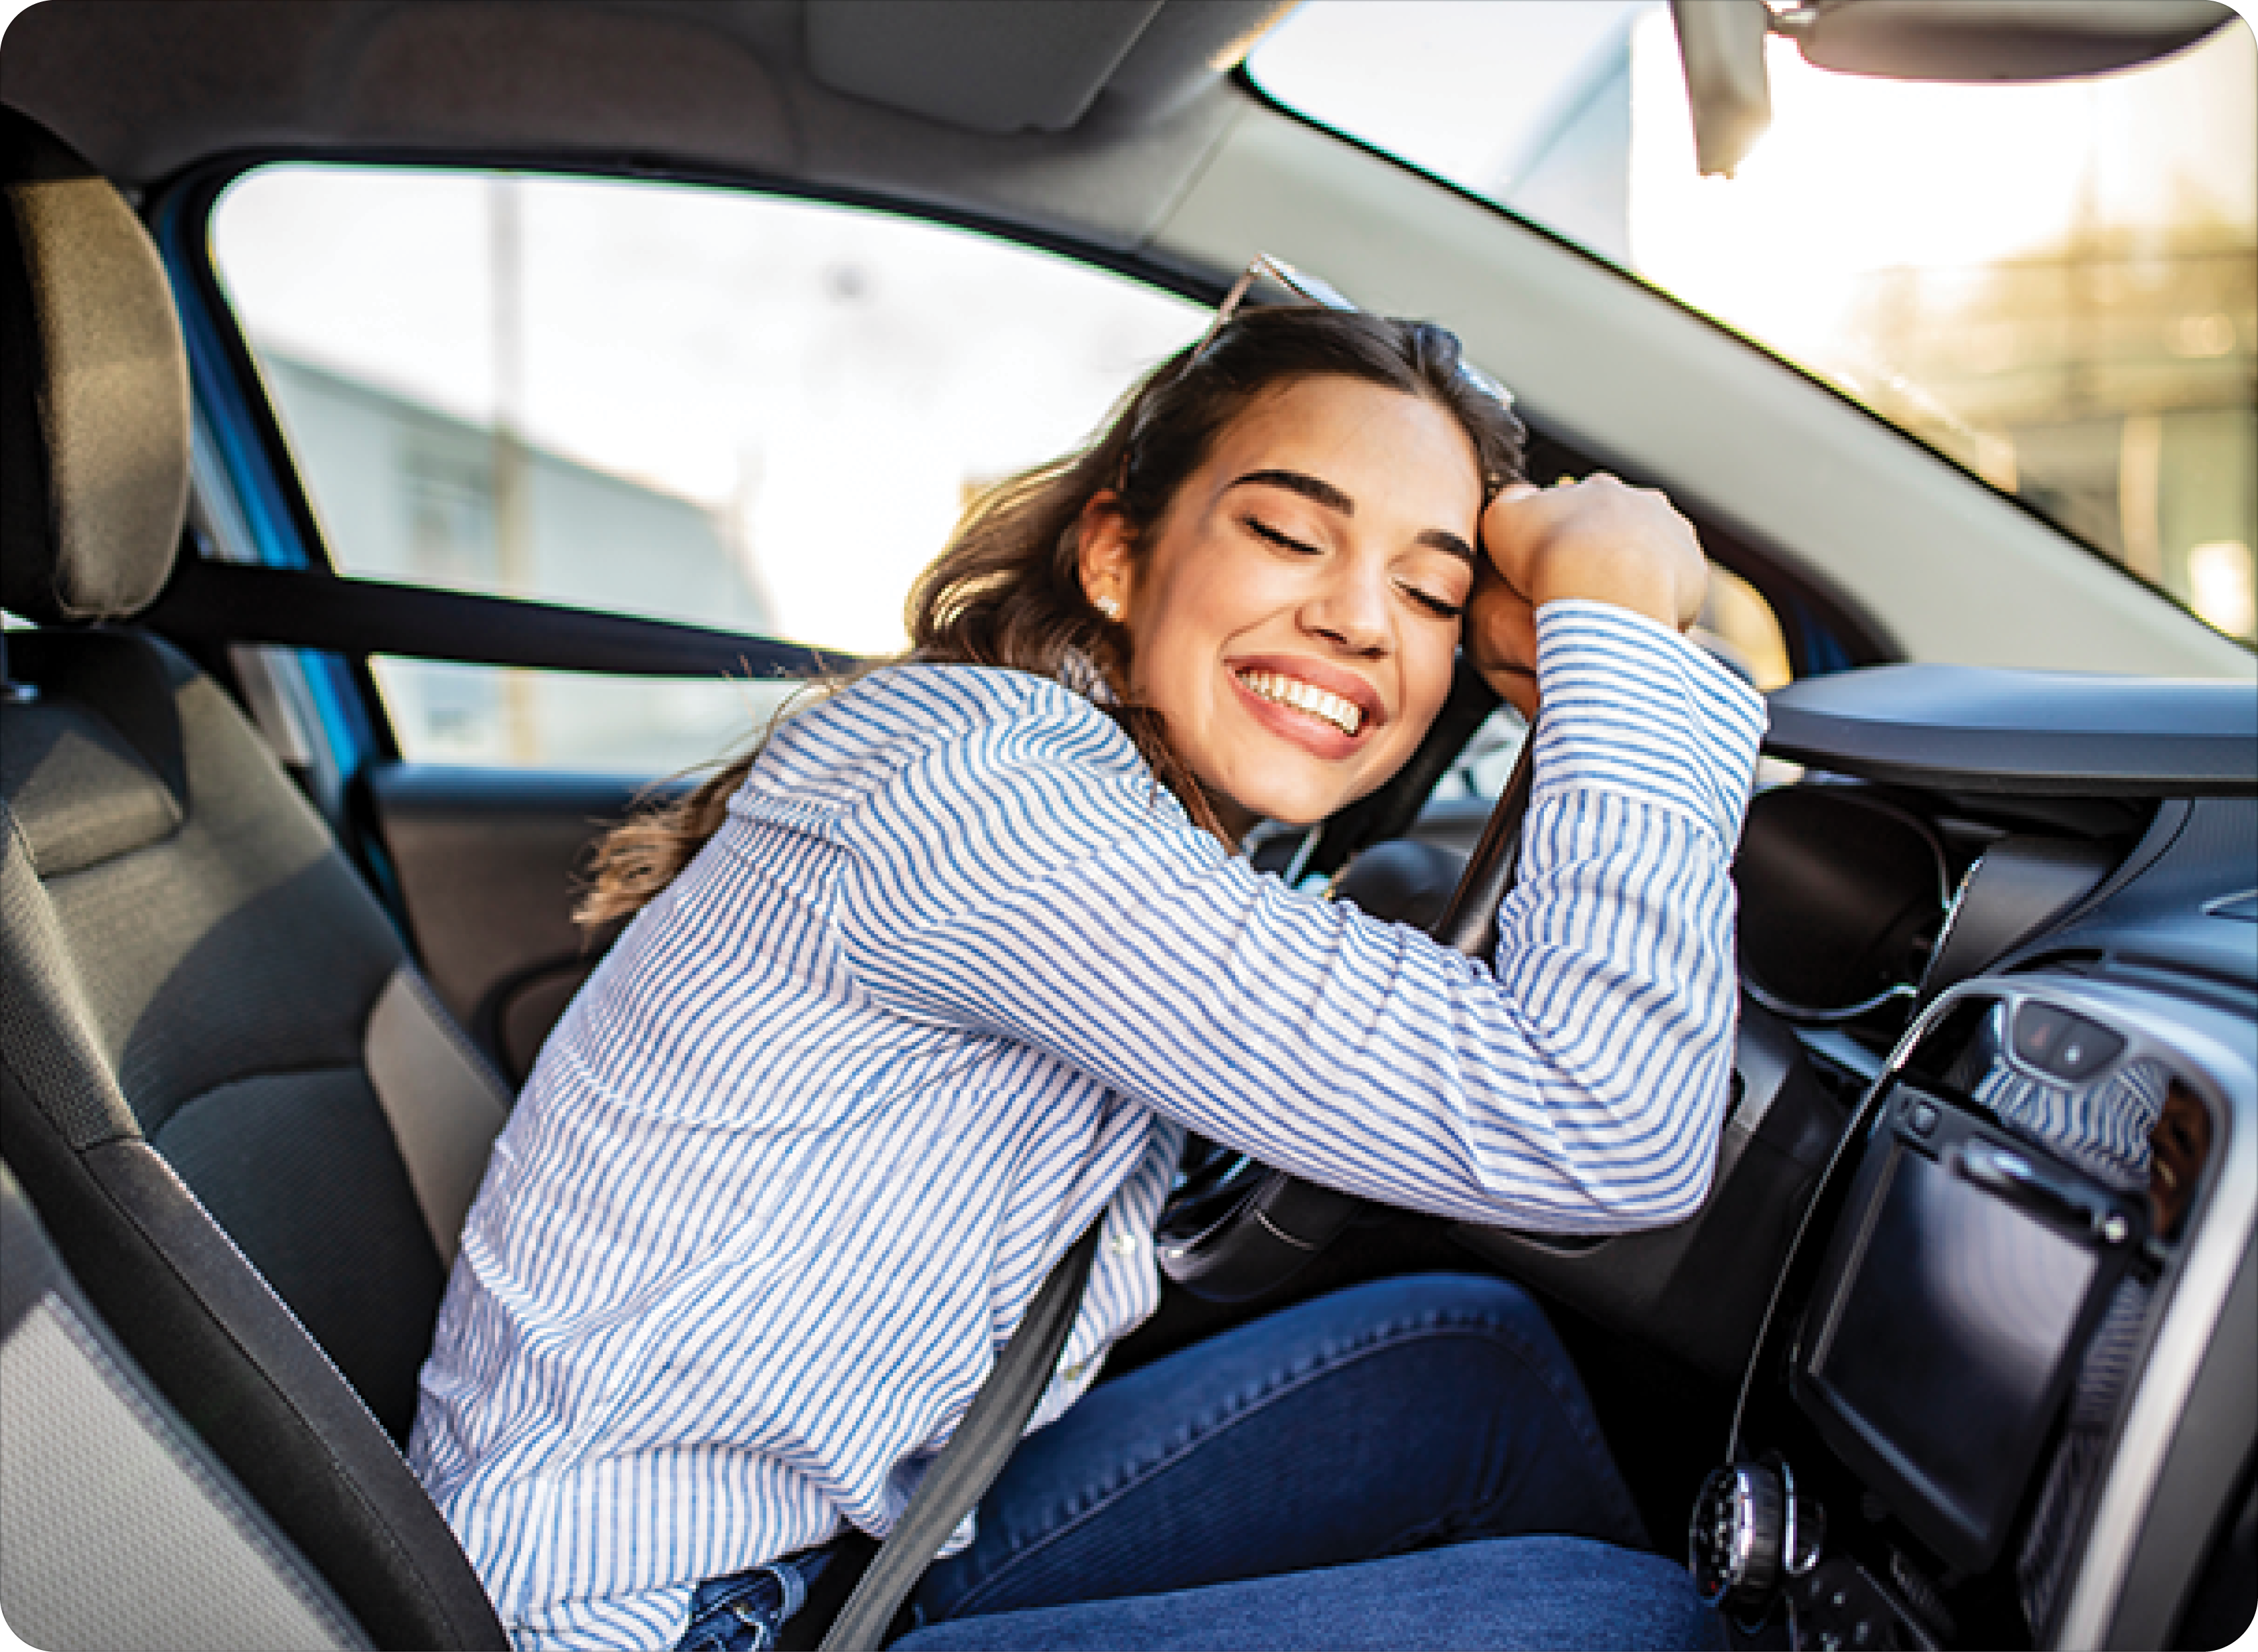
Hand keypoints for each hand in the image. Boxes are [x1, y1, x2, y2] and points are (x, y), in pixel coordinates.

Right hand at [1465, 474, 1707, 716]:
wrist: (1599, 586)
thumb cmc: (1549, 553)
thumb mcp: (1502, 518)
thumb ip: (1512, 504)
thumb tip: (1521, 499)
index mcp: (1599, 490)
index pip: (1585, 508)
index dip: (1568, 538)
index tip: (1557, 566)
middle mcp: (1644, 505)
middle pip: (1624, 532)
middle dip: (1606, 559)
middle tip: (1582, 593)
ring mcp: (1674, 537)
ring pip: (1653, 561)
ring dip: (1634, 582)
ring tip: (1608, 615)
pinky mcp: (1694, 574)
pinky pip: (1676, 593)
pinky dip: (1656, 607)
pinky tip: (1630, 626)